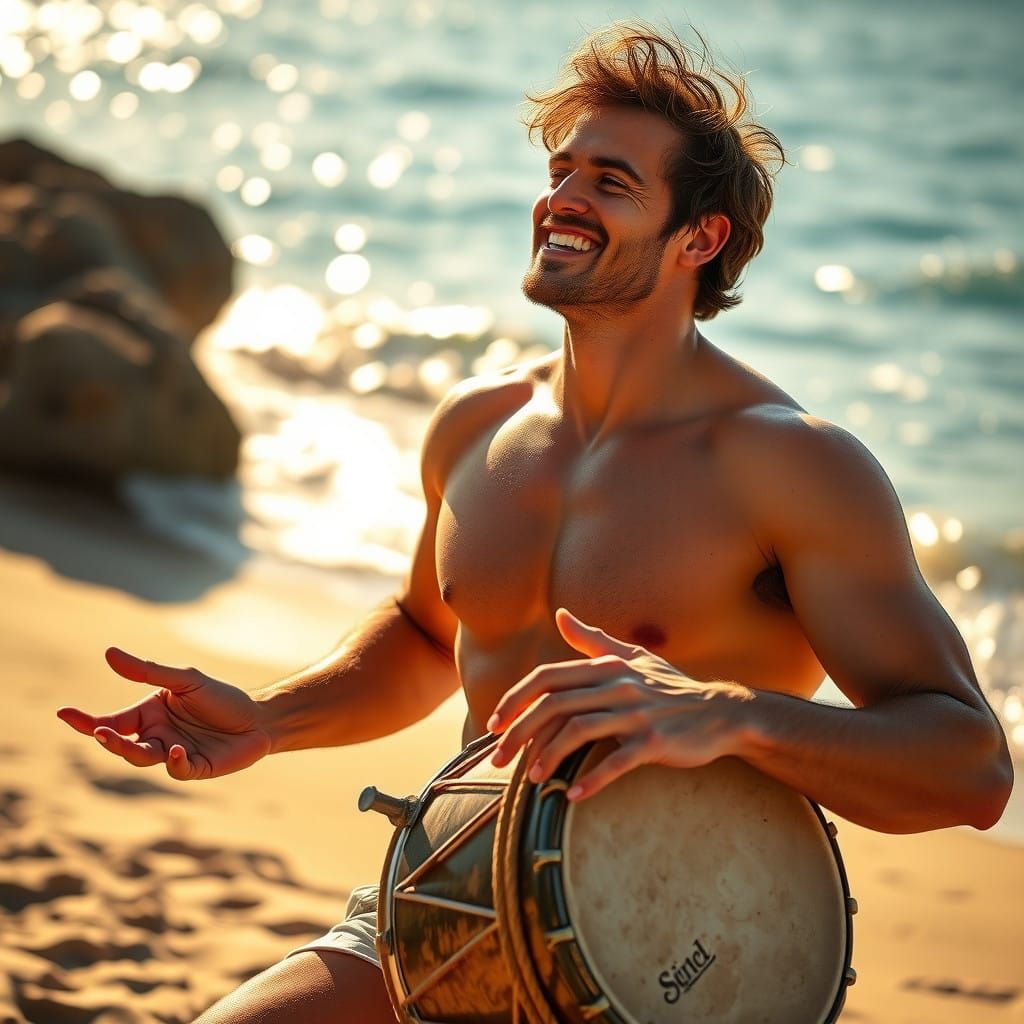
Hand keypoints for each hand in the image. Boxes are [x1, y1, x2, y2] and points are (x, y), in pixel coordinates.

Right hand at [56, 648, 272, 779]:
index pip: (112, 720)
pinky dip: (174, 763)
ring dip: (131, 750)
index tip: (62, 712)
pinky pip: (176, 770)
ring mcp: (173, 755)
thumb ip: (148, 670)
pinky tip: (176, 752)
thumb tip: (109, 653)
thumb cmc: (222, 697)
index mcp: (150, 714)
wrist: (260, 718)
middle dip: (107, 738)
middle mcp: (157, 736)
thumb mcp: (185, 679)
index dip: (86, 720)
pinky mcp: (195, 769)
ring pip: (142, 758)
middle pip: (122, 742)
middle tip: (98, 731)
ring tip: (119, 738)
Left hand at [488, 609, 754, 799]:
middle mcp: (618, 685)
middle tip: (498, 760)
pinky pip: (616, 761)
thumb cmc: (671, 687)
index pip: (547, 677)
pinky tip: (573, 797)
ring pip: (578, 731)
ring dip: (549, 758)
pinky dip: (592, 780)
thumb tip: (560, 615)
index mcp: (607, 667)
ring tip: (531, 779)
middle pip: (554, 705)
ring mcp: (637, 713)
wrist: (721, 712)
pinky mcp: (654, 742)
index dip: (515, 699)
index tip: (494, 724)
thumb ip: (592, 641)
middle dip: (519, 733)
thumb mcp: (633, 657)